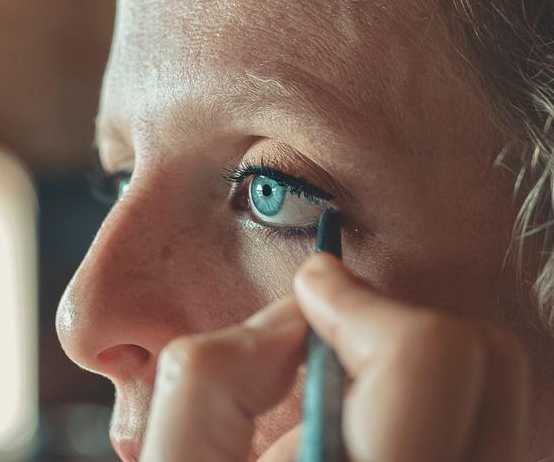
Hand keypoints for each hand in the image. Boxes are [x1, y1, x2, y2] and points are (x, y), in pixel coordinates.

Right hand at [140, 253, 530, 461]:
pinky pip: (491, 418)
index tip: (315, 290)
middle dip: (393, 323)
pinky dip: (436, 392)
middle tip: (332, 336)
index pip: (424, 361)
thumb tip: (296, 316)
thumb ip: (214, 370)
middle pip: (482, 360)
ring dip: (413, 357)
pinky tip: (372, 420)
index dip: (360, 303)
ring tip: (347, 390)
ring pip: (497, 385)